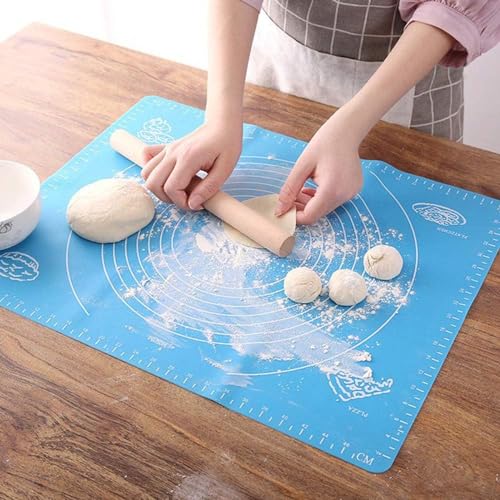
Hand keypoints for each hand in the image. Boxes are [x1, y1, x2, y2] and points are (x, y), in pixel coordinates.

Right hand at [141, 119, 241, 209]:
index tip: (197, 204)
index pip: (172, 188)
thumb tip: (192, 204)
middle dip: (168, 198)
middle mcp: (173, 153)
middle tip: (187, 198)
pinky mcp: (166, 148)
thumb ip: (208, 188)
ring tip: (178, 190)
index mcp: (188, 158)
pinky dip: (152, 171)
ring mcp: (167, 150)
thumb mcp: (225, 169)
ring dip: (159, 188)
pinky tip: (167, 176)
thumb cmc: (227, 145)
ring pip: (146, 174)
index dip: (182, 202)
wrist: (222, 125)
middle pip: (153, 183)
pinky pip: (147, 159)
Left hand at [275, 109, 362, 224]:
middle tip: (289, 197)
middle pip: (318, 213)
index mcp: (331, 190)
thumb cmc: (324, 143)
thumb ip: (290, 190)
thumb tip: (279, 209)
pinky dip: (321, 198)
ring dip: (310, 203)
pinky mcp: (353, 190)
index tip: (283, 209)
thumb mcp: (302, 166)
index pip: (310, 216)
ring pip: (325, 208)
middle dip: (301, 208)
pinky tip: (312, 188)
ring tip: (300, 190)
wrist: (347, 131)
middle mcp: (344, 195)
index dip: (295, 216)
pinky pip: (333, 201)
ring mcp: (351, 194)